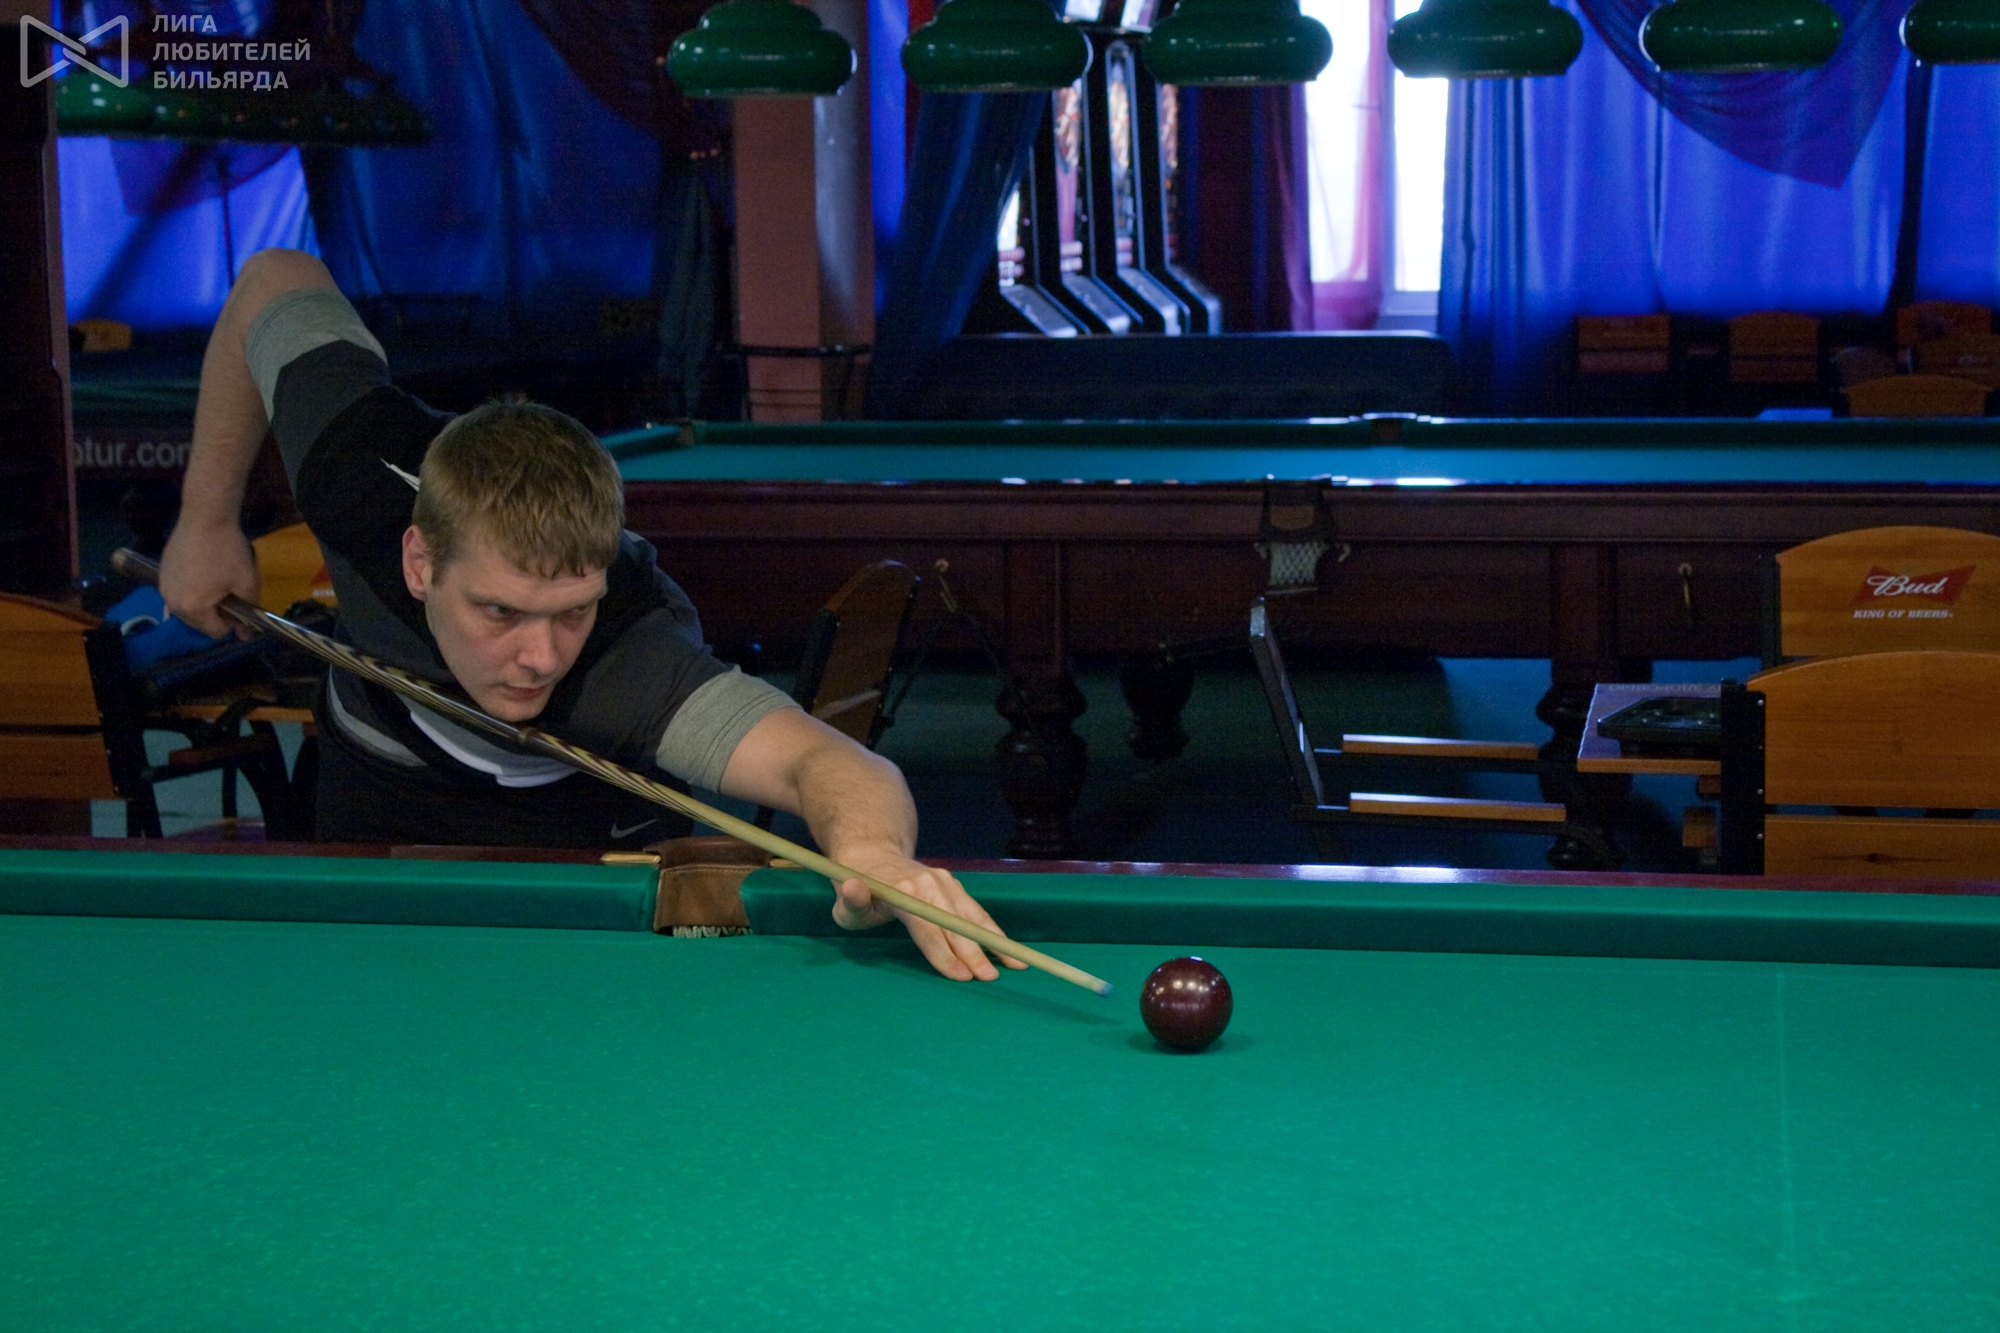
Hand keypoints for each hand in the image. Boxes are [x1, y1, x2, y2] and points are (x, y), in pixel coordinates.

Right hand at [159, 520, 257, 638]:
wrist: (205, 518)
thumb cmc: (228, 551)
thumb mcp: (246, 582)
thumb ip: (247, 611)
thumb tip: (246, 635)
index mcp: (193, 608)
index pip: (215, 631)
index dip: (232, 623)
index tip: (240, 605)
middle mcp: (172, 603)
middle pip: (199, 623)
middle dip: (217, 614)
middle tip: (230, 592)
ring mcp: (163, 588)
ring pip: (188, 609)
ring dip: (203, 604)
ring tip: (216, 583)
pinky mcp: (160, 574)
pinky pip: (178, 593)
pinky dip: (191, 591)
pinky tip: (202, 574)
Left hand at [829, 850, 1028, 981]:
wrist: (874, 855)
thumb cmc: (857, 888)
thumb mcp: (845, 901)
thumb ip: (851, 901)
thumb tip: (853, 886)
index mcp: (902, 889)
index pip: (926, 925)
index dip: (943, 952)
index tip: (960, 975)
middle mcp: (928, 882)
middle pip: (954, 922)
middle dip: (973, 951)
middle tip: (989, 978)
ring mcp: (944, 881)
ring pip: (972, 914)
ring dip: (992, 939)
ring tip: (1014, 963)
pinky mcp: (953, 885)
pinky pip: (975, 910)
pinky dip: (991, 929)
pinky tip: (1006, 948)